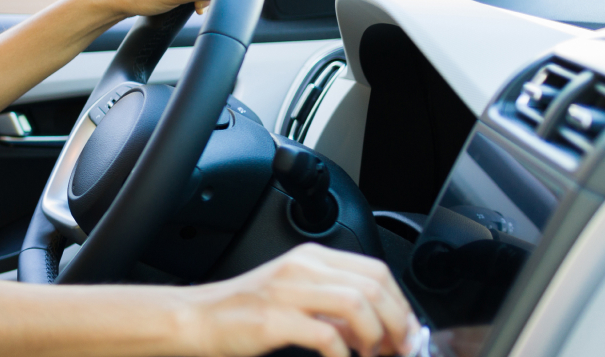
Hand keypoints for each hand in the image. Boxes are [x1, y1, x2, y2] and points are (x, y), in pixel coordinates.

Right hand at [179, 243, 419, 356]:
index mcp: (312, 257)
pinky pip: (328, 337)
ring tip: (370, 355)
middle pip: (375, 287)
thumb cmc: (245, 312)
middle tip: (397, 350)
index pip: (378, 271)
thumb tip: (379, 327)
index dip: (401, 305)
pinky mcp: (275, 319)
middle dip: (397, 324)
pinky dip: (343, 356)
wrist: (198, 319)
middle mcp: (302, 267)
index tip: (406, 333)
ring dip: (376, 337)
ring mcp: (288, 291)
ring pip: (359, 305)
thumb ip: (334, 304)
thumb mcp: (295, 295)